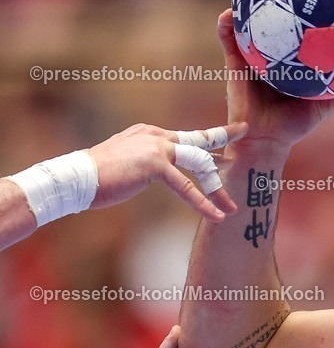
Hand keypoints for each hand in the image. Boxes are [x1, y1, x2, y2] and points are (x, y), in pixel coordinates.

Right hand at [89, 122, 245, 221]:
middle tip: (246, 138)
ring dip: (217, 189)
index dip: (212, 137)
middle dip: (224, 146)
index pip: (188, 137)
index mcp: (150, 134)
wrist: (73, 178)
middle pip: (200, 144)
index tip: (234, 132)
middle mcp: (156, 135)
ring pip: (199, 165)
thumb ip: (150, 163)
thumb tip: (166, 172)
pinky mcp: (155, 164)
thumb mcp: (129, 164)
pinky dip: (202, 202)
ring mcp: (156, 147)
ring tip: (233, 207)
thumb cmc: (98, 177)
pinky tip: (216, 215)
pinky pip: (186, 186)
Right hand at [217, 0, 333, 158]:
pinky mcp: (234, 66)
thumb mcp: (326, 102)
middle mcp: (269, 52)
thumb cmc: (295, 124)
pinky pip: (229, 42)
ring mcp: (250, 56)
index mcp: (288, 57)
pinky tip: (228, 14)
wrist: (268, 142)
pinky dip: (227, 27)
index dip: (296, 2)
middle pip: (267, 13)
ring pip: (244, 21)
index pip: (293, 23)